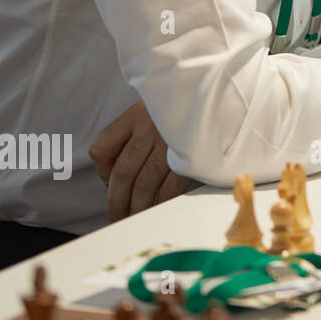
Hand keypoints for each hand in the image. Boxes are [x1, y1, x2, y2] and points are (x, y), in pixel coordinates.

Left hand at [88, 101, 195, 221]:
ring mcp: (171, 143)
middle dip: (117, 201)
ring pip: (144, 185)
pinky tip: (159, 206)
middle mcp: (150, 128)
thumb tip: (115, 177)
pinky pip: (170, 187)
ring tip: (135, 217)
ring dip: (137, 207)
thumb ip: (133, 136)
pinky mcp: (191, 157)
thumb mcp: (154, 111)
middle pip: (122, 174)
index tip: (108, 182)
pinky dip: (162, 201)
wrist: (219, 103)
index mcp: (135, 115)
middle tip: (117, 215)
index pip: (101, 149)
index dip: (101, 172)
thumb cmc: (185, 110)